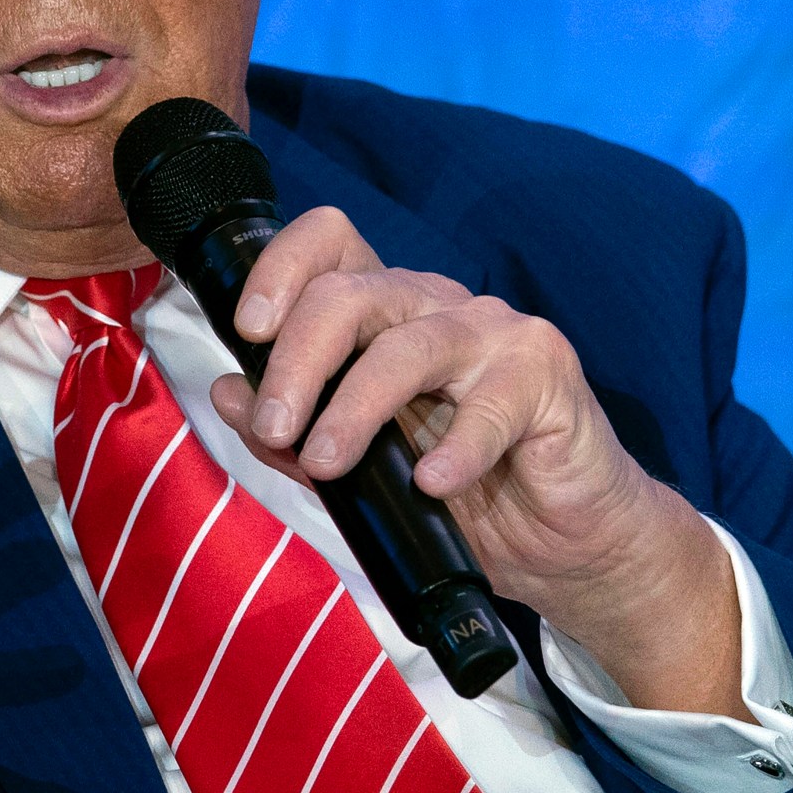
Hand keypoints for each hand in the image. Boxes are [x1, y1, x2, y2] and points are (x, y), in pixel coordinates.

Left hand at [204, 208, 744, 718]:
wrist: (567, 546)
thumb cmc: (463, 498)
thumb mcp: (359, 475)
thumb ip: (292, 435)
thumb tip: (225, 391)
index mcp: (388, 314)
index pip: (330, 246)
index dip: (280, 268)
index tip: (246, 332)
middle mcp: (437, 308)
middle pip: (352, 293)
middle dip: (298, 360)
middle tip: (278, 428)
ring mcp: (496, 335)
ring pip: (409, 346)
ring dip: (355, 406)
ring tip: (327, 462)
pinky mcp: (548, 376)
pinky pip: (490, 404)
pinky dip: (455, 448)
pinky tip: (432, 484)